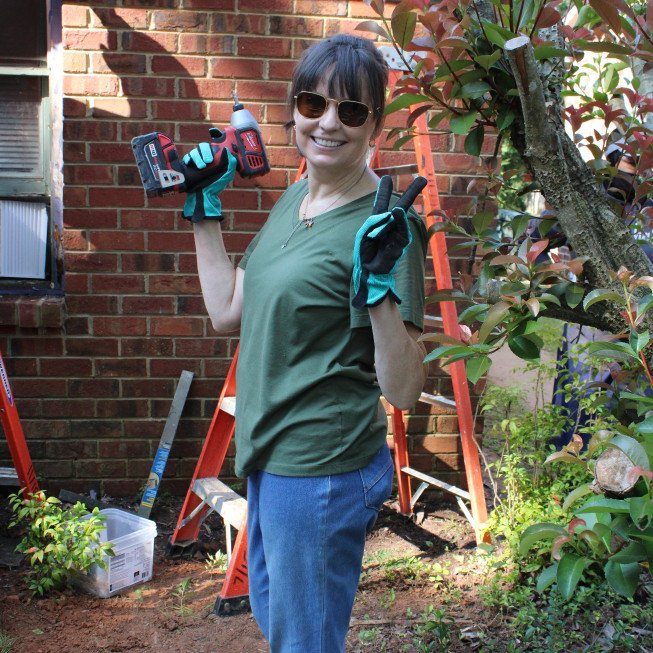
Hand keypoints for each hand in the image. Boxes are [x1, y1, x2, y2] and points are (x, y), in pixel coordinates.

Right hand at [182, 143, 236, 222]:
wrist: (204, 196)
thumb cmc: (216, 185)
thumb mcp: (227, 175)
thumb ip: (231, 163)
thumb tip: (227, 149)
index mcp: (214, 158)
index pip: (211, 147)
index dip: (211, 149)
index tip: (213, 158)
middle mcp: (204, 158)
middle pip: (202, 147)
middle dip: (205, 153)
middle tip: (208, 162)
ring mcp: (195, 161)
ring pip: (194, 152)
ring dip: (197, 157)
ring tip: (201, 167)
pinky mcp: (187, 166)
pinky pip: (186, 158)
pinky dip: (188, 158)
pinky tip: (190, 163)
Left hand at [352, 175, 425, 308]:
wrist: (368, 272)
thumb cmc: (365, 253)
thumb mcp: (364, 234)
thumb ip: (374, 221)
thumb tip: (391, 212)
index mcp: (378, 222)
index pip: (381, 203)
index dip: (384, 192)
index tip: (387, 179)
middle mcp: (389, 226)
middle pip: (401, 206)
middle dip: (412, 192)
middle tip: (423, 179)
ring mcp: (396, 234)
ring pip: (402, 216)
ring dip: (409, 198)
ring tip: (419, 184)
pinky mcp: (400, 244)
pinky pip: (401, 231)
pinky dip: (400, 220)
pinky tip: (399, 211)